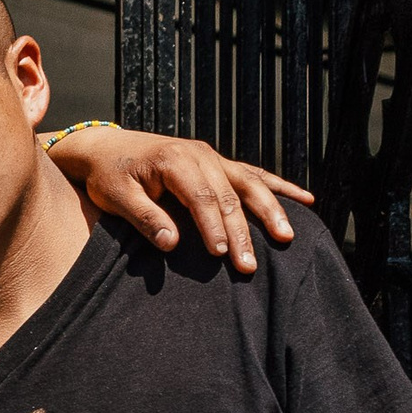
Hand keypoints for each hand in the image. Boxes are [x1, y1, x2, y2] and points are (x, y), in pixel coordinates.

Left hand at [48, 127, 312, 275]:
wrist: (106, 147)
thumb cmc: (108, 175)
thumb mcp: (116, 197)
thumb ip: (144, 218)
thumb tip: (171, 244)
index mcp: (175, 161)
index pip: (202, 198)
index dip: (213, 227)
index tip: (220, 254)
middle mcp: (200, 155)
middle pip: (230, 196)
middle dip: (242, 232)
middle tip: (249, 265)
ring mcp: (213, 157)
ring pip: (250, 184)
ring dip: (270, 211)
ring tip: (287, 238)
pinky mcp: (219, 163)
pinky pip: (254, 175)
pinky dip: (278, 188)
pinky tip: (305, 201)